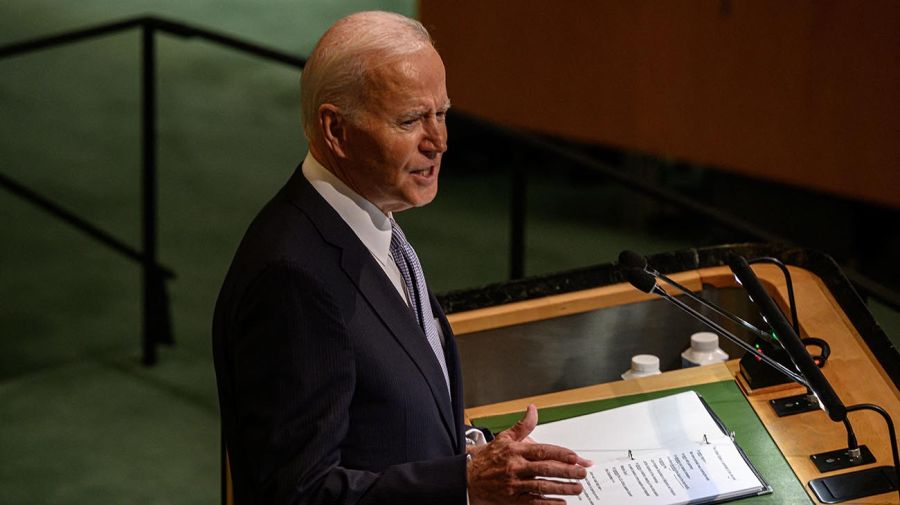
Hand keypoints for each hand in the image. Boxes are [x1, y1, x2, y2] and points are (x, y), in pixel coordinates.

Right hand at [467, 404, 590, 503]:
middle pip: (546, 469)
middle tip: (582, 473)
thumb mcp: (504, 438)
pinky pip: (533, 502)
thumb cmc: (487, 458)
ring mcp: (514, 484)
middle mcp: (515, 467)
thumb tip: (533, 409)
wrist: (468, 477)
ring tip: (577, 488)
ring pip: (542, 486)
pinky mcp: (512, 499)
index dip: (561, 454)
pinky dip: (548, 504)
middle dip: (567, 472)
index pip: (542, 450)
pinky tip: (561, 503)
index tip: (576, 457)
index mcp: (515, 451)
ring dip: (562, 488)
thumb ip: (523, 425)